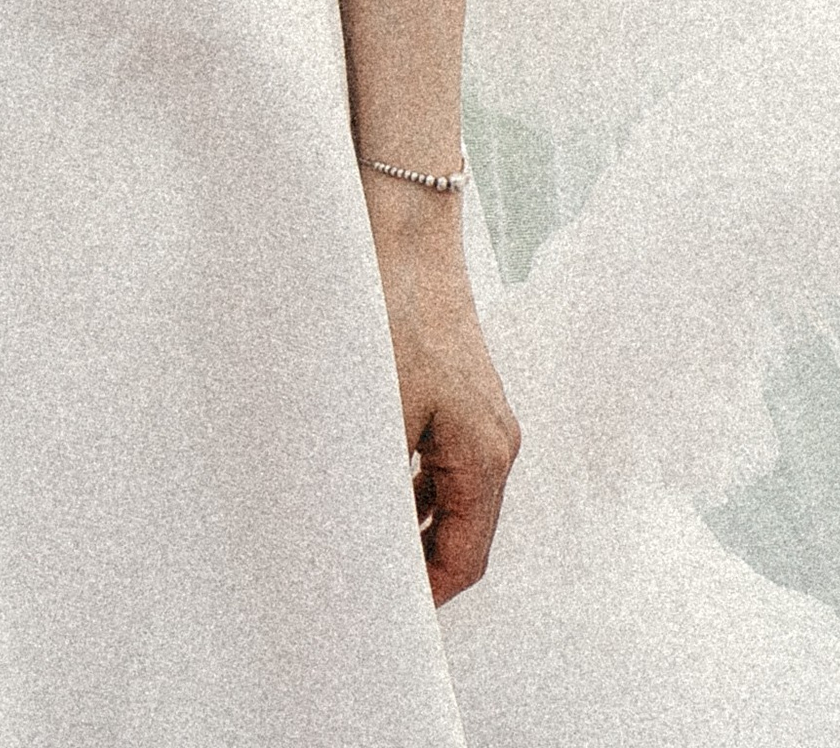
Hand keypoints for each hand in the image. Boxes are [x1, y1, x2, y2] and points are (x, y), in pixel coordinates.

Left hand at [363, 178, 520, 606]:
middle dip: (409, 559)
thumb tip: (354, 547)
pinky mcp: (451, 387)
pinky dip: (398, 480)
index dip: (422, 594)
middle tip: (353, 578)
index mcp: (487, 456)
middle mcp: (492, 440)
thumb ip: (373, 486)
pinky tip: (356, 480)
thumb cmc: (392, 312)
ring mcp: (474, 412)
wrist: (402, 224)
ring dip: (400, 519)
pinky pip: (429, 458)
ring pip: (440, 495)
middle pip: (456, 531)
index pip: (464, 559)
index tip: (375, 614)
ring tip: (347, 536)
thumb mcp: (378, 410)